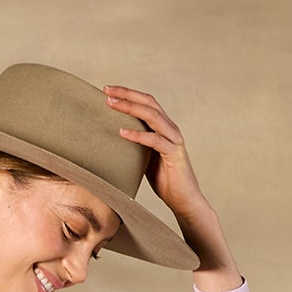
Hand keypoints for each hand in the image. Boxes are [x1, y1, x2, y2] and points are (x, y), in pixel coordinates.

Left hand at [103, 84, 209, 218]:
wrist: (185, 201)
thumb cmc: (165, 181)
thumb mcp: (145, 159)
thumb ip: (136, 146)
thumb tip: (113, 142)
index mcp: (163, 127)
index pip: (146, 103)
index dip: (128, 94)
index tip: (108, 90)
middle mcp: (170, 129)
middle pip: (148, 103)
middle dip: (127, 94)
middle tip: (106, 90)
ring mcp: (174, 140)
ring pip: (152, 116)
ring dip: (130, 108)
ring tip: (111, 104)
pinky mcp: (174, 154)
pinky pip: (155, 140)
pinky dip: (138, 135)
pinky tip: (122, 132)